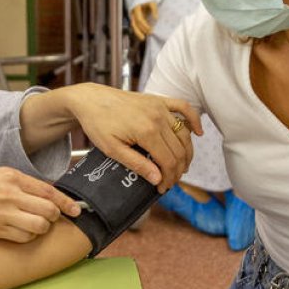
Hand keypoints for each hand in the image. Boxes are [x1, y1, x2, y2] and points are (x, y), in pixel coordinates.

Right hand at [0, 166, 81, 242]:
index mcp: (12, 177)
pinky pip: (23, 238)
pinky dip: (28, 237)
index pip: (48, 191)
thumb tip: (43, 193)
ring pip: (39, 227)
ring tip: (35, 224)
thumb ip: (21, 182)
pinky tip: (22, 231)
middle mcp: (10, 195)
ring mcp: (3, 214)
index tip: (76, 210)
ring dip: (42, 228)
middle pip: (48, 210)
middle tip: (49, 216)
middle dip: (54, 215)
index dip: (66, 202)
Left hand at [64, 83, 202, 191]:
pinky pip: (184, 107)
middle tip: (170, 181)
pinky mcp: (159, 100)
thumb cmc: (97, 124)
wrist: (91, 100)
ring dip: (187, 152)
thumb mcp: (112, 149)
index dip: (169, 178)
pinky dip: (194, 120)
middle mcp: (158, 117)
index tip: (162, 188)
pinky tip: (198, 133)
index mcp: (146, 131)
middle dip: (178, 170)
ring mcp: (160, 107)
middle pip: (179, 150)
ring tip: (181, 167)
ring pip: (184, 134)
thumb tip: (157, 179)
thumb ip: (136, 164)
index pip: (168, 161)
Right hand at [129, 1, 158, 41]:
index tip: (151, 30)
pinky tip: (142, 35)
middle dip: (139, 31)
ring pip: (133, 25)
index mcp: (136, 8)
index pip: (139, 19)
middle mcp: (133, 12)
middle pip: (134, 24)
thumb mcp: (152, 2)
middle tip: (145, 37)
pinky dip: (138, 30)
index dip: (145, 26)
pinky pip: (136, 25)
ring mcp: (133, 15)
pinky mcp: (135, 17)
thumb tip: (156, 18)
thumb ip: (154, 10)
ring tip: (143, 38)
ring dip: (138, 32)